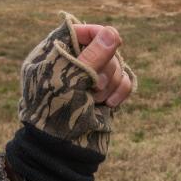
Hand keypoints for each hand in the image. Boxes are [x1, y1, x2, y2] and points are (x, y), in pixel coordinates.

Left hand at [17, 13, 135, 153]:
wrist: (59, 149)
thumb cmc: (54, 112)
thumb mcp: (70, 80)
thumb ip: (93, 56)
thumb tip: (113, 34)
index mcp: (56, 52)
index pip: (81, 31)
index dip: (97, 35)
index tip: (109, 43)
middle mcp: (76, 61)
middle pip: (106, 47)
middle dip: (105, 68)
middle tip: (94, 86)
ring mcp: (93, 77)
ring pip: (118, 65)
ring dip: (111, 83)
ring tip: (96, 99)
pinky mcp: (108, 92)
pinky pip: (126, 81)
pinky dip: (122, 91)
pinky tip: (110, 104)